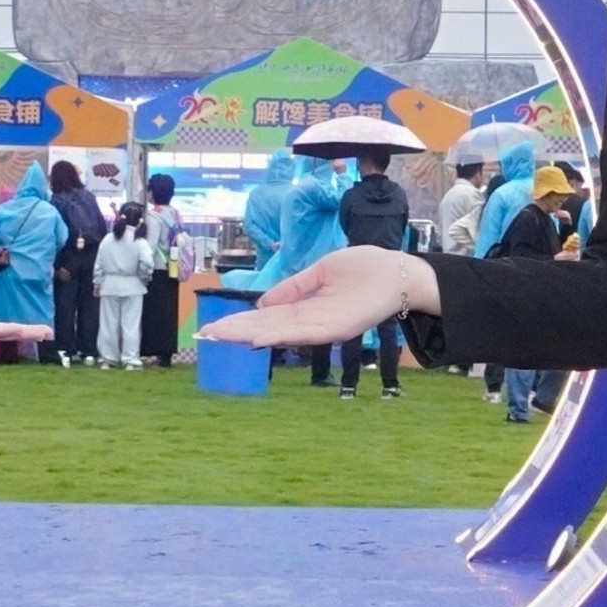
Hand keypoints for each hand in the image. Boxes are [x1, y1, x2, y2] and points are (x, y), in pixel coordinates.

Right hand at [203, 246, 437, 350]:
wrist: (400, 273)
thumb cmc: (365, 268)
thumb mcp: (321, 272)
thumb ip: (294, 288)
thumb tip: (262, 302)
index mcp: (306, 306)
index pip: (267, 315)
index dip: (241, 320)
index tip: (215, 324)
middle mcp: (310, 321)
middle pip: (267, 327)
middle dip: (237, 331)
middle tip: (207, 335)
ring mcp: (322, 326)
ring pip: (279, 333)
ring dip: (249, 335)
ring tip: (223, 337)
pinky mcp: (336, 328)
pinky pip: (302, 334)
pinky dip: (279, 336)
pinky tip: (257, 338)